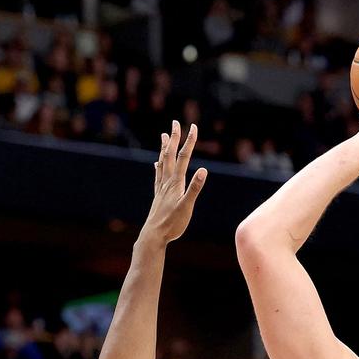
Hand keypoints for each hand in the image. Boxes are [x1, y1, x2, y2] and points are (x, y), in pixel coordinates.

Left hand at [142, 120, 207, 245]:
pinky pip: (158, 175)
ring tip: (164, 135)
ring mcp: (161, 188)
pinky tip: (157, 163)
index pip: (184, 157)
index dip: (189, 141)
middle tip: (175, 122)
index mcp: (175, 182)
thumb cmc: (172, 223)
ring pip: (163, 162)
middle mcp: (167, 182)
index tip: (193, 127)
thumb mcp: (187, 207)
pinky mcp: (158, 195)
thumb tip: (204, 170)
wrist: (153, 236)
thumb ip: (195, 188)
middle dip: (174, 138)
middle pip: (170, 155)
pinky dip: (159, 165)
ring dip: (165, 148)